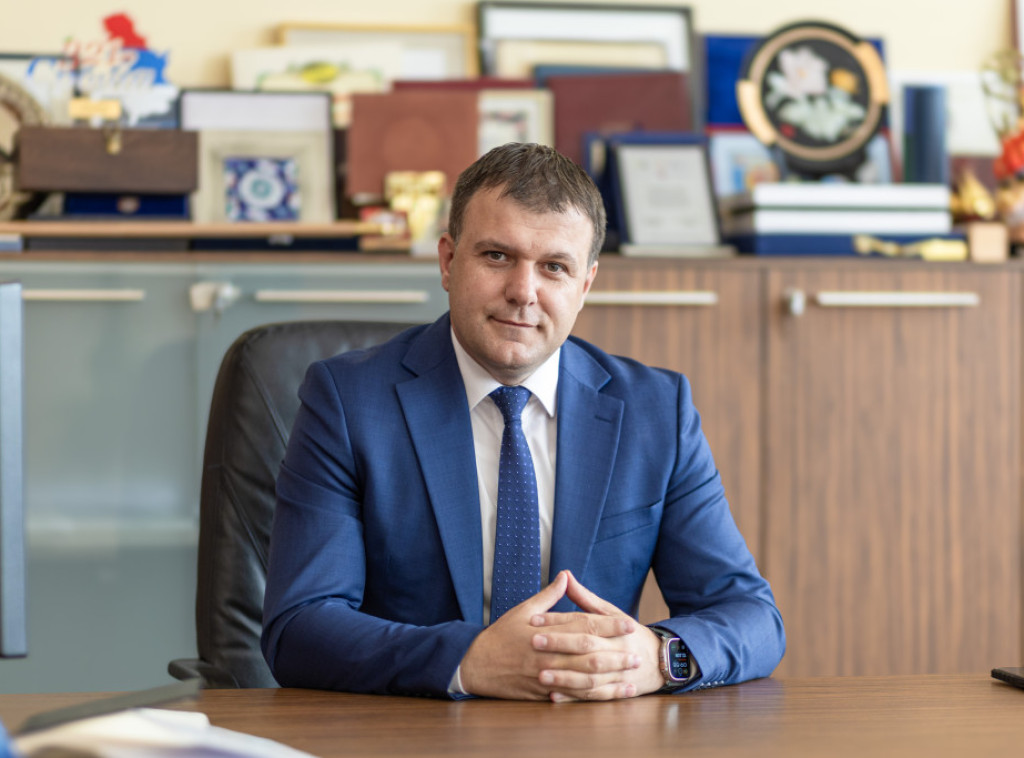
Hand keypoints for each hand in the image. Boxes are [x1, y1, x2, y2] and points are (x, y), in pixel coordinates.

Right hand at [459, 570, 643, 700]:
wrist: (478, 665)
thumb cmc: (501, 635)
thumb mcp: (522, 610)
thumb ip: (548, 596)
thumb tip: (565, 576)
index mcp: (546, 631)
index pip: (583, 626)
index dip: (608, 626)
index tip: (628, 624)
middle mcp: (548, 653)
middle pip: (588, 654)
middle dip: (615, 654)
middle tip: (637, 654)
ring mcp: (547, 675)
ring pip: (584, 678)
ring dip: (610, 677)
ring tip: (630, 675)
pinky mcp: (544, 692)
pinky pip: (573, 696)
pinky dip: (594, 696)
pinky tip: (610, 695)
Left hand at [529, 571, 663, 701]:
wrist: (660, 661)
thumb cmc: (628, 633)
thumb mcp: (610, 612)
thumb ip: (585, 597)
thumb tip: (565, 575)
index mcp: (616, 627)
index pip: (584, 621)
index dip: (559, 620)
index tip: (534, 620)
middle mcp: (617, 649)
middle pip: (586, 646)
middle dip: (559, 644)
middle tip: (533, 641)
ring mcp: (617, 672)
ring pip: (588, 675)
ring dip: (564, 676)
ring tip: (540, 675)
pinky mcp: (615, 690)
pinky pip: (593, 695)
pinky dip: (574, 697)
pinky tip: (553, 695)